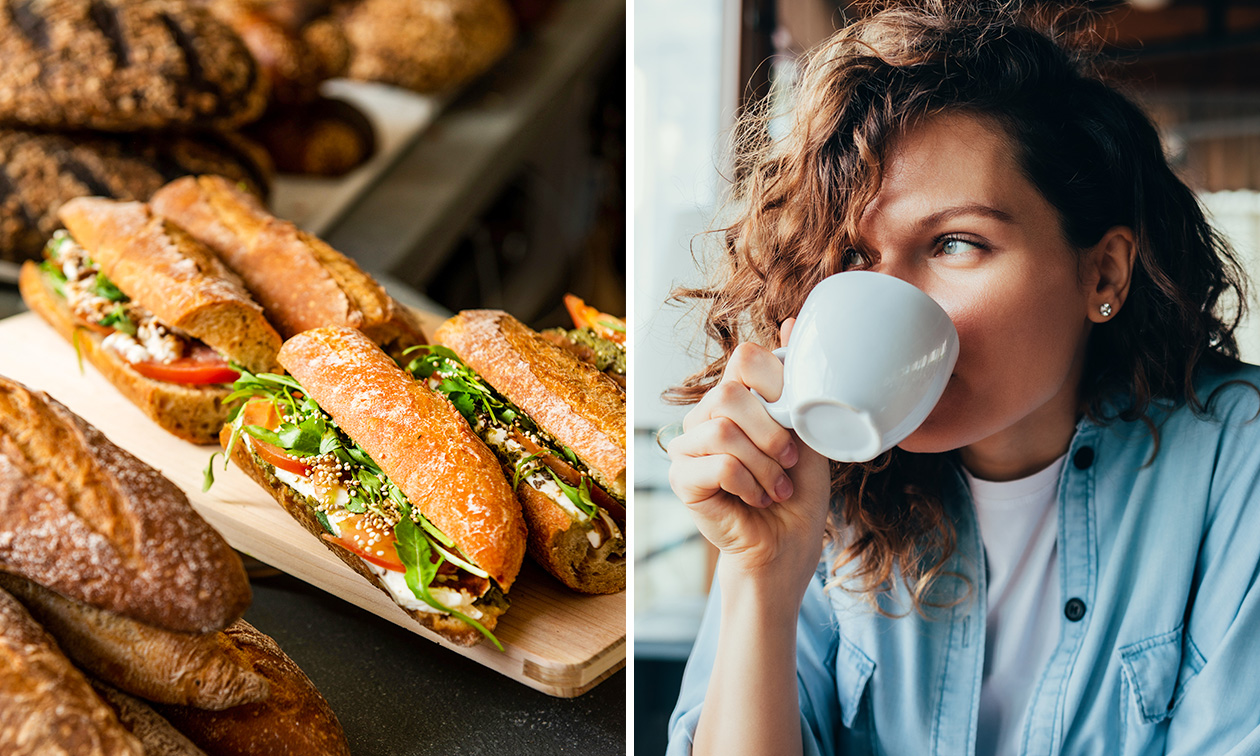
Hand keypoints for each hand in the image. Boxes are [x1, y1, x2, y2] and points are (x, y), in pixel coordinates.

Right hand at [667, 319, 831, 599]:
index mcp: (736, 399)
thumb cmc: (798, 493)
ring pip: (722, 429)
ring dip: (763, 464)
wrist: (786, 547)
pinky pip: (715, 463)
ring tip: (777, 487)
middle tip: (790, 460)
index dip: (776, 383)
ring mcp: (688, 446)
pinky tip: (757, 498)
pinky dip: (748, 483)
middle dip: (771, 431)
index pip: (744, 359)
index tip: (795, 420)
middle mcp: (706, 416)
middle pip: (729, 392)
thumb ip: (798, 384)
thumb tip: (793, 320)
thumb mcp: (809, 432)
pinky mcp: (681, 478)